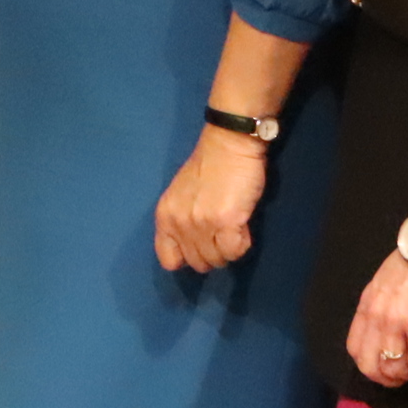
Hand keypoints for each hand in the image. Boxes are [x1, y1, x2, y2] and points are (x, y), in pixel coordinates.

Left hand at [154, 133, 267, 273]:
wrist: (228, 144)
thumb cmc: (209, 167)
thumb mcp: (182, 196)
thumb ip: (182, 221)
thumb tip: (195, 247)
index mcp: (165, 216)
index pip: (168, 259)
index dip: (187, 257)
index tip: (201, 246)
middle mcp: (179, 223)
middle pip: (198, 263)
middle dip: (213, 253)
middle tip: (223, 234)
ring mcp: (202, 224)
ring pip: (218, 260)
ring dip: (229, 249)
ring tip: (234, 227)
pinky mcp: (226, 222)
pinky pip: (235, 251)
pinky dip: (243, 243)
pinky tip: (243, 226)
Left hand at [345, 247, 407, 386]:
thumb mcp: (386, 282)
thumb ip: (383, 304)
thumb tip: (391, 327)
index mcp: (366, 306)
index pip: (355, 349)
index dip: (372, 366)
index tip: (392, 366)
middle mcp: (375, 318)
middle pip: (370, 367)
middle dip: (390, 378)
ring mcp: (396, 324)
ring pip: (396, 370)